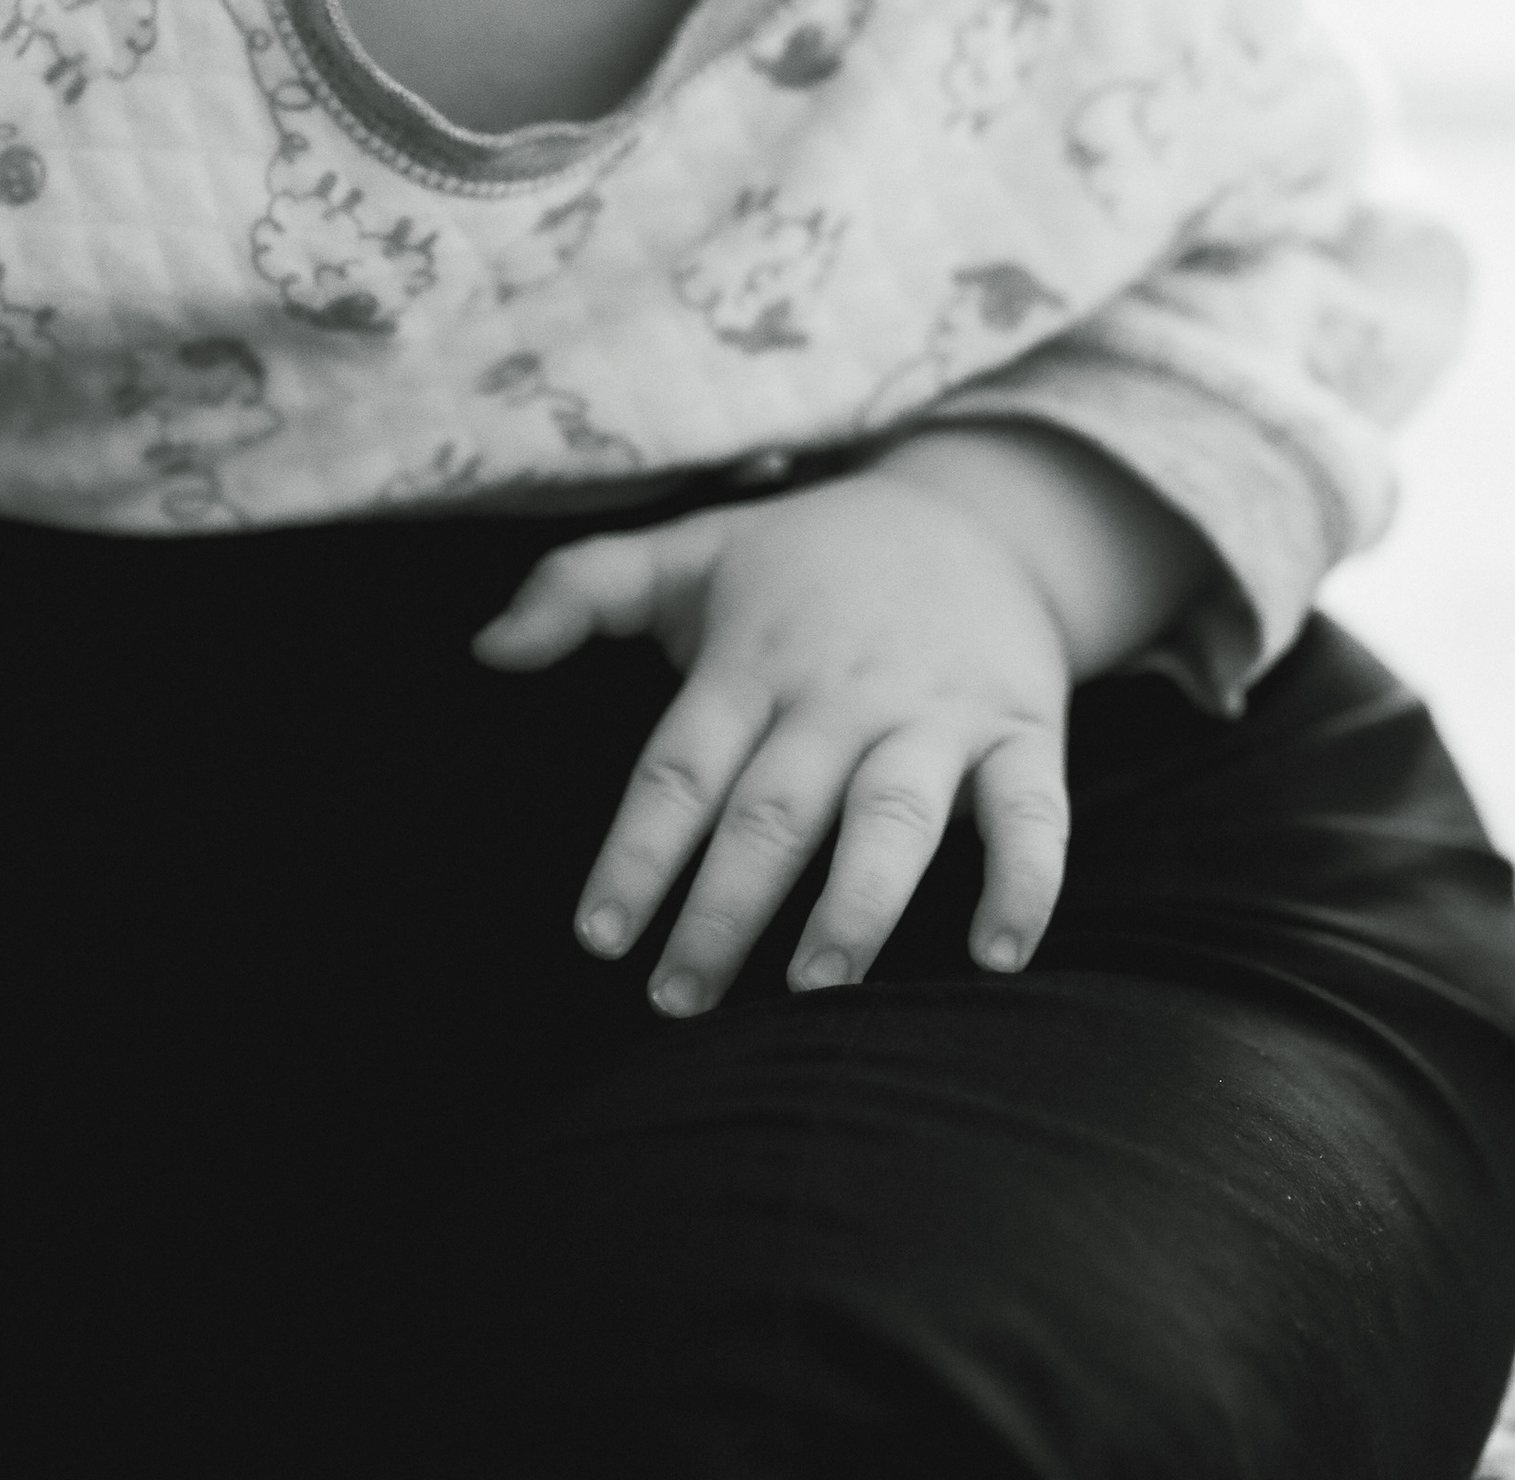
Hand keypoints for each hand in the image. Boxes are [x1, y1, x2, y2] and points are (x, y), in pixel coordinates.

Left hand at [476, 468, 1074, 1014]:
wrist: (976, 513)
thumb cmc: (805, 561)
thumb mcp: (692, 552)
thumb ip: (581, 589)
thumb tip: (482, 649)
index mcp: (751, 658)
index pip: (682, 765)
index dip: (637, 850)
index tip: (596, 938)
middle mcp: (840, 692)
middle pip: (775, 808)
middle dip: (724, 907)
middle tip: (677, 1002)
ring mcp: (935, 714)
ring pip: (893, 815)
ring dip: (857, 902)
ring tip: (814, 986)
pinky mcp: (1022, 730)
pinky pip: (1032, 813)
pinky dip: (1023, 883)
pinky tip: (996, 958)